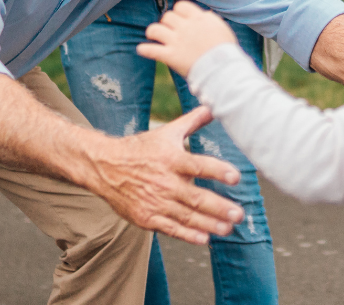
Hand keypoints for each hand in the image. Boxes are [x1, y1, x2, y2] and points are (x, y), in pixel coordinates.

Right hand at [86, 107, 243, 244]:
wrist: (104, 166)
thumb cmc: (140, 149)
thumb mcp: (166, 132)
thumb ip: (192, 121)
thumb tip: (213, 105)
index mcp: (172, 159)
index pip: (198, 165)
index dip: (218, 171)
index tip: (236, 177)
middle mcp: (165, 182)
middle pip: (195, 196)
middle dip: (219, 207)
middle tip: (238, 214)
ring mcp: (155, 202)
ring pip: (186, 216)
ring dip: (209, 224)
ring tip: (228, 228)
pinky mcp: (146, 217)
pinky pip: (170, 228)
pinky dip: (187, 235)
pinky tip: (204, 239)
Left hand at [137, 0, 236, 76]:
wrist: (223, 69)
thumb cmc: (226, 50)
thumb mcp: (222, 28)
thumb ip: (210, 20)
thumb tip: (204, 14)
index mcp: (198, 19)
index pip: (181, 6)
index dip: (178, 11)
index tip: (180, 18)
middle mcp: (185, 27)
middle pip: (167, 16)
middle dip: (166, 22)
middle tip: (169, 30)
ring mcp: (176, 41)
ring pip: (154, 29)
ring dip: (152, 32)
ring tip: (153, 37)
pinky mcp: (170, 56)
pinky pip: (151, 50)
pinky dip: (144, 50)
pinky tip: (141, 50)